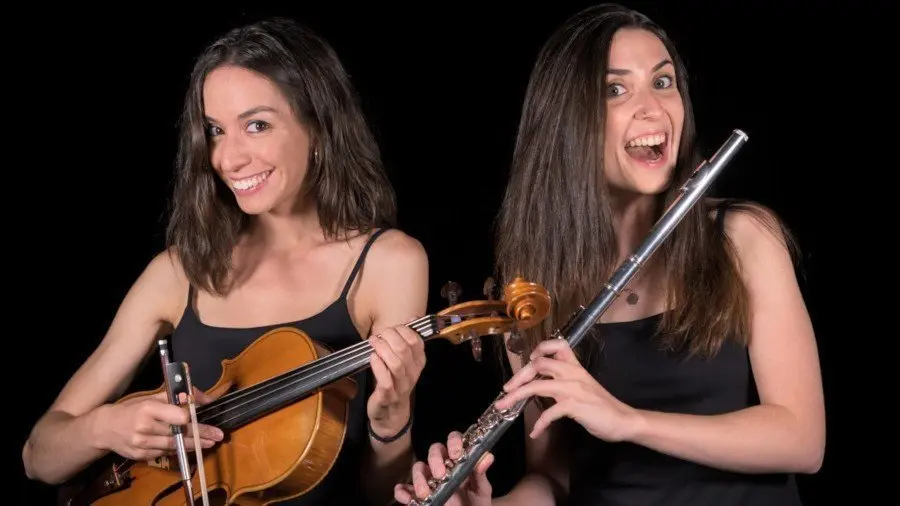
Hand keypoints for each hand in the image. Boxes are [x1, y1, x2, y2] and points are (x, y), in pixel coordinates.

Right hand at [95, 387, 224, 460]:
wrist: (105, 428)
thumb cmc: (132, 408)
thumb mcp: (152, 398)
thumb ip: (177, 397)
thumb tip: (203, 398)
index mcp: (148, 409)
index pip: (177, 416)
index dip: (190, 417)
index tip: (202, 416)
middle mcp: (145, 427)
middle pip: (179, 433)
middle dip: (201, 434)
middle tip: (219, 435)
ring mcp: (143, 444)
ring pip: (175, 445)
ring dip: (194, 445)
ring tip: (210, 443)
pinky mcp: (142, 456)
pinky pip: (166, 452)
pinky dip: (178, 449)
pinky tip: (190, 447)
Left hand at [367, 322, 425, 436]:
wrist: (391, 414)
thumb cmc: (396, 382)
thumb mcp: (404, 361)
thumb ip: (407, 341)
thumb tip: (412, 318)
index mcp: (418, 363)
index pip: (416, 341)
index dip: (403, 330)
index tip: (392, 329)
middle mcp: (412, 373)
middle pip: (404, 349)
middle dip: (390, 337)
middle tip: (379, 334)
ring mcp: (401, 386)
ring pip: (396, 363)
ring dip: (382, 349)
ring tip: (373, 342)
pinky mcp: (387, 396)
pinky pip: (385, 380)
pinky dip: (378, 366)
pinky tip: (372, 358)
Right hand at [394, 431, 493, 505]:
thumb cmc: (476, 504)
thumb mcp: (481, 491)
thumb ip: (481, 474)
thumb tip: (487, 456)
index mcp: (459, 462)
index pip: (454, 441)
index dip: (454, 442)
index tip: (456, 455)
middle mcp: (443, 467)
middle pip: (434, 452)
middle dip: (435, 460)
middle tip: (441, 476)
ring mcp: (429, 481)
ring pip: (418, 468)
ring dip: (419, 478)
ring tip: (425, 493)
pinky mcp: (418, 495)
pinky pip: (405, 490)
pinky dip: (402, 492)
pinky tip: (405, 496)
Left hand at [494, 338, 640, 441]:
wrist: (623, 420)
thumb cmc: (601, 405)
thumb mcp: (582, 385)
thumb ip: (563, 380)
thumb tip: (539, 384)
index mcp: (575, 366)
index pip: (557, 345)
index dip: (539, 349)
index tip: (528, 360)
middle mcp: (572, 373)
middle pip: (539, 364)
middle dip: (518, 377)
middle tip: (505, 390)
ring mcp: (573, 388)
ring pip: (538, 385)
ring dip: (517, 396)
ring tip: (504, 406)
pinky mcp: (575, 405)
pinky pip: (550, 412)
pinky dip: (540, 423)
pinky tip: (536, 432)